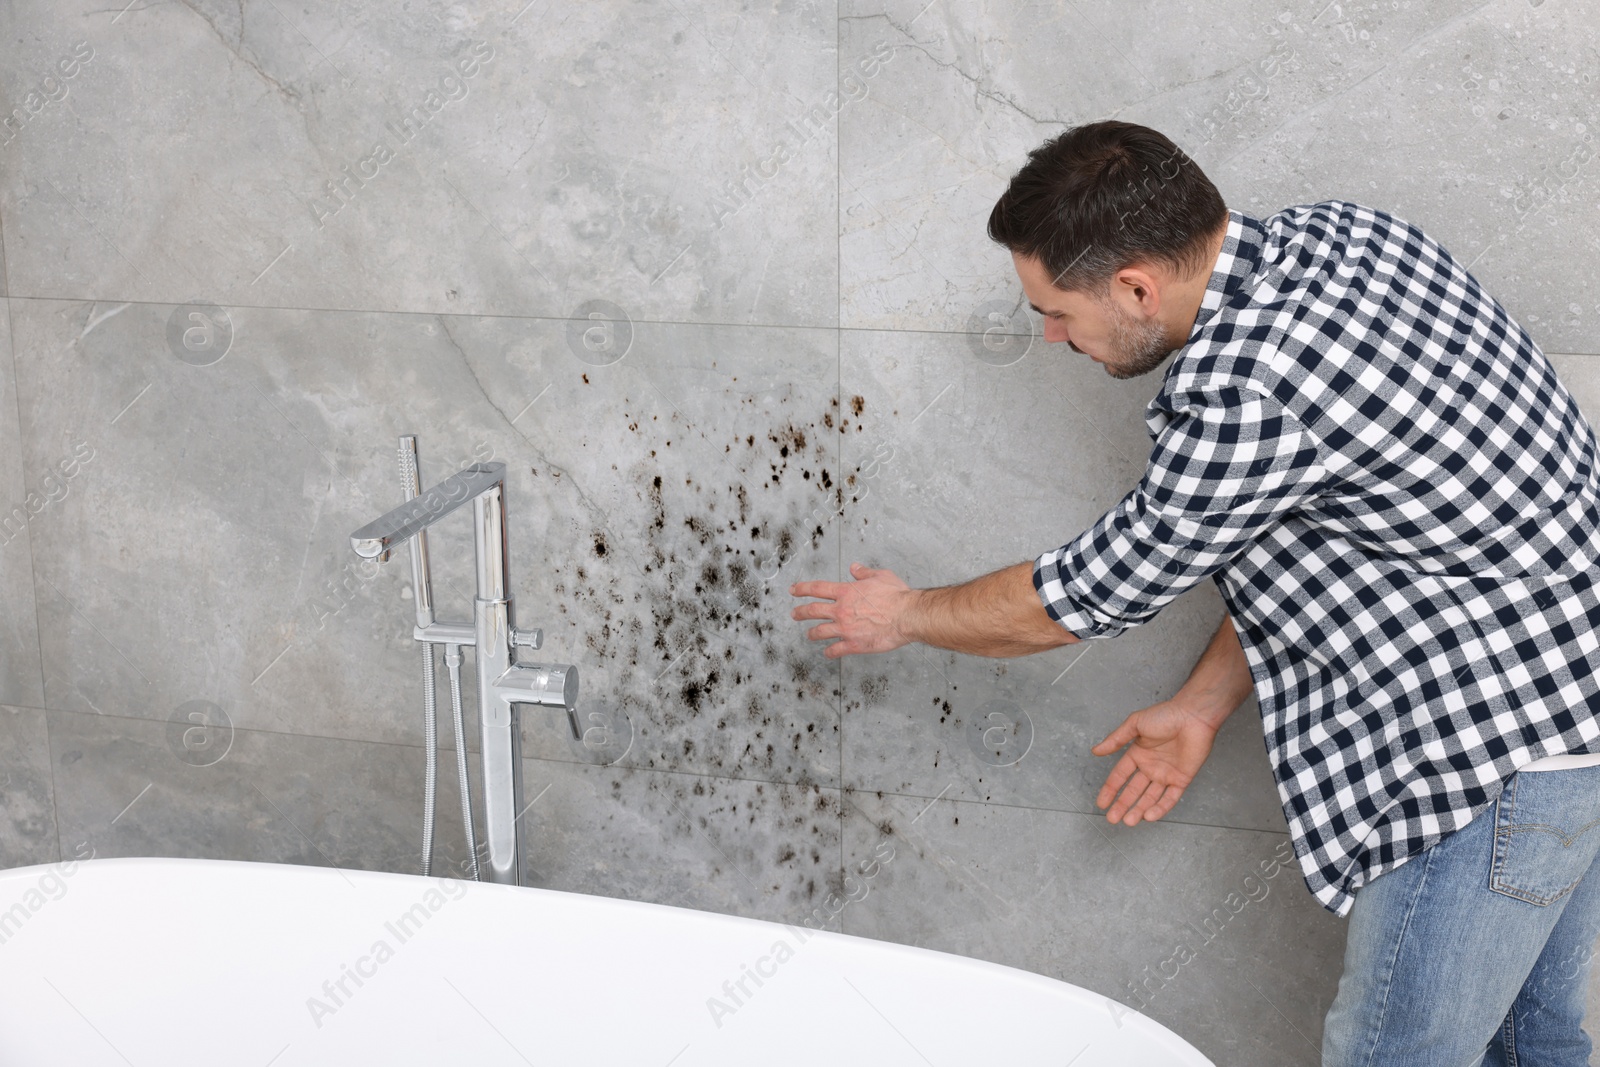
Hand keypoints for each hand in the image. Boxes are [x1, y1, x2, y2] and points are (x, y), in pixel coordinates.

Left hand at [789, 562, 916, 658]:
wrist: (907, 616)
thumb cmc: (897, 596)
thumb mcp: (880, 576)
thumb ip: (864, 572)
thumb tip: (854, 567)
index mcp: (846, 592)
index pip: (817, 588)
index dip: (802, 588)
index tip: (793, 590)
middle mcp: (841, 610)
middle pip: (813, 610)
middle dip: (800, 612)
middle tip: (794, 614)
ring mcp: (845, 628)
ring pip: (820, 631)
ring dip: (812, 633)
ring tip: (809, 634)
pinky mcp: (854, 644)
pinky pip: (836, 649)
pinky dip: (830, 652)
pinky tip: (827, 653)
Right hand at [1090, 699, 1223, 825]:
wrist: (1193, 716)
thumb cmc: (1165, 715)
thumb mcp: (1135, 724)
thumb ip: (1116, 740)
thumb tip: (1095, 751)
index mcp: (1138, 754)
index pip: (1120, 776)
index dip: (1110, 790)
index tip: (1101, 803)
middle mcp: (1151, 767)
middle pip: (1133, 791)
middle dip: (1122, 805)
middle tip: (1112, 819)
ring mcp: (1166, 774)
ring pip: (1150, 798)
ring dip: (1139, 810)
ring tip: (1129, 821)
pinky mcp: (1181, 780)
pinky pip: (1170, 798)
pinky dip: (1160, 808)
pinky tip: (1149, 816)